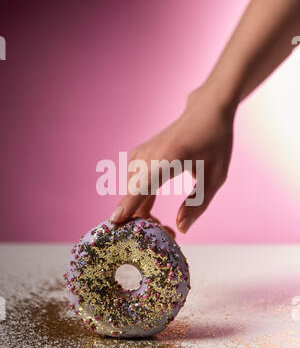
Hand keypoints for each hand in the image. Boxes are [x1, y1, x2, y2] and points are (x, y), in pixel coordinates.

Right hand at [110, 82, 235, 233]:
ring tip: (166, 226)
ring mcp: (138, 156)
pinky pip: (132, 188)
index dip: (125, 212)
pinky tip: (153, 214)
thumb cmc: (215, 142)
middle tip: (168, 234)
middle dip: (142, 223)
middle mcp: (145, 157)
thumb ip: (197, 205)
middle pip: (130, 198)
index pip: (138, 190)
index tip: (113, 230)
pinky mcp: (137, 158)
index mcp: (165, 160)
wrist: (205, 112)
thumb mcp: (215, 176)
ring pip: (129, 195)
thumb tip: (179, 229)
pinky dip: (139, 204)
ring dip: (141, 215)